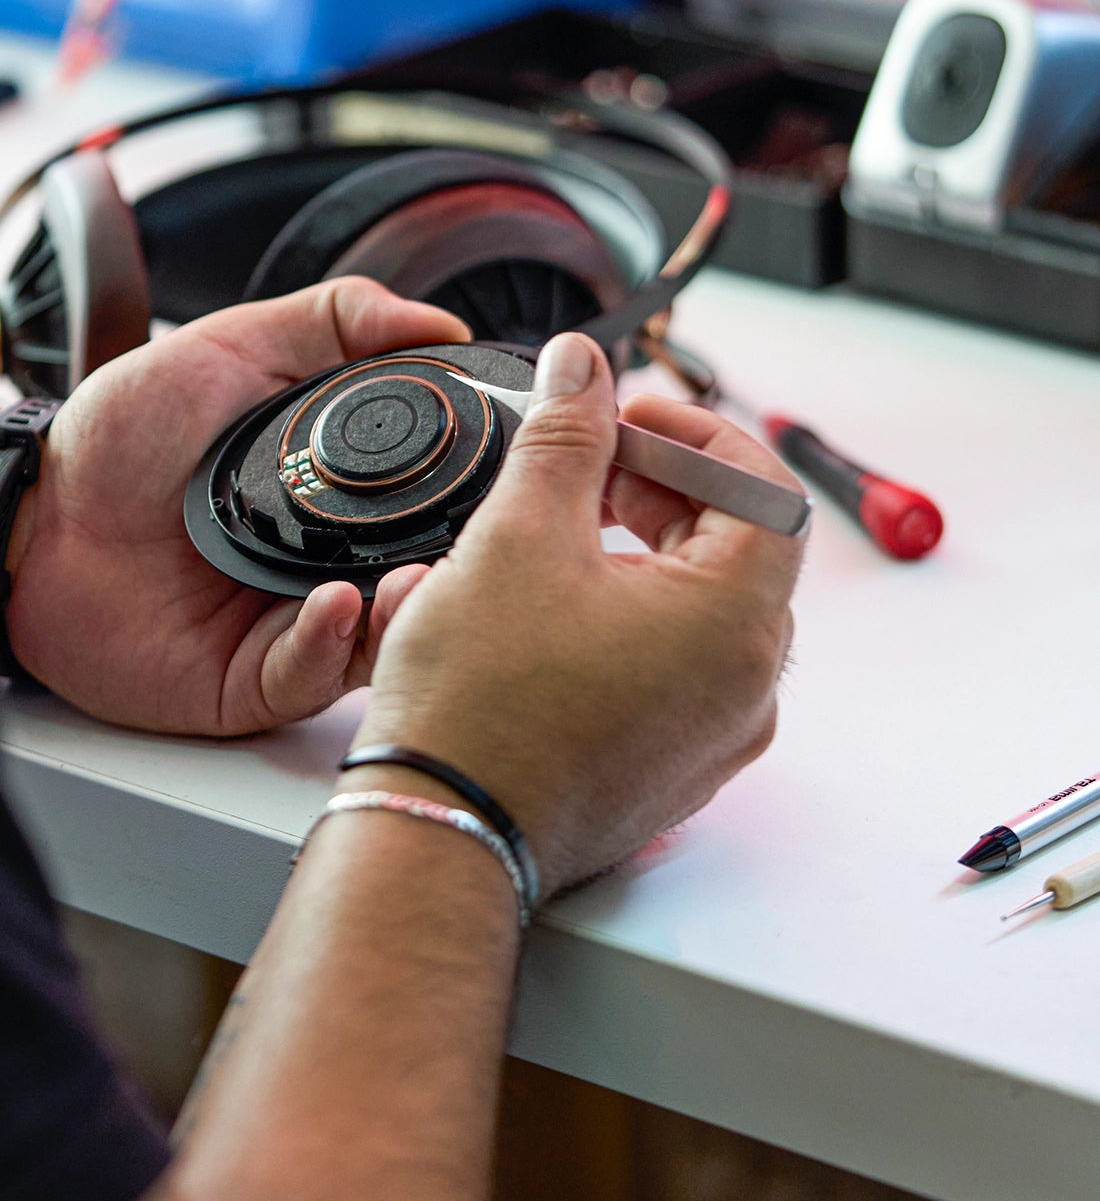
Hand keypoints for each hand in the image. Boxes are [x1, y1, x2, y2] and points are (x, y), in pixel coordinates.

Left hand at [3, 278, 467, 735]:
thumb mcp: (234, 345)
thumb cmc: (123, 431)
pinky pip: (308, 677)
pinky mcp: (247, 680)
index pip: (435, 503)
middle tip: (482, 545)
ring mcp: (290, 624)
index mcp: (338, 493)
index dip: (477, 495)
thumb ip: (337, 320)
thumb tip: (443, 321)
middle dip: (457, 570)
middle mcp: (326, 563)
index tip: (514, 474)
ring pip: (378, 641)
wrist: (34, 506)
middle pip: (419, 580)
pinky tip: (336, 606)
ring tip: (415, 583)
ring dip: (406, 615)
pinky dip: (331, 646)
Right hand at [357, 333, 804, 895]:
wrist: (437, 833)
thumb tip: (585, 367)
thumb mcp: (520, 535)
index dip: (695, 434)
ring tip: (549, 534)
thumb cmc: (479, 704)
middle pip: (730, 548)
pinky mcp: (664, 768)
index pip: (763, 489)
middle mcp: (744, 688)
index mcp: (735, 624)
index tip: (627, 415)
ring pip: (690, 609)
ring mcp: (708, 737)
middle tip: (585, 464)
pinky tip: (542, 608)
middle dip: (657, 488)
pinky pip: (663, 668)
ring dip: (631, 552)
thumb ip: (565, 436)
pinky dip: (619, 618)